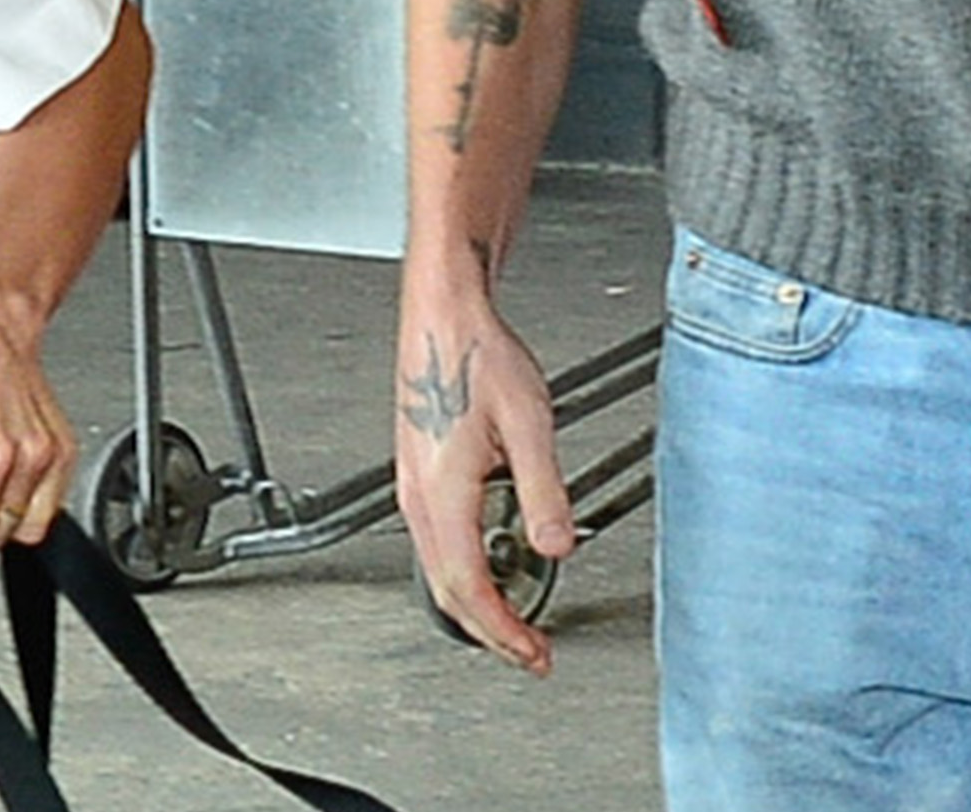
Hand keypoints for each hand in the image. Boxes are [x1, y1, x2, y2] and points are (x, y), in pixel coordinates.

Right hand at [394, 280, 574, 675]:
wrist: (443, 317)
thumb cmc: (477, 357)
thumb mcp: (529, 423)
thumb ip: (544, 491)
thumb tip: (558, 546)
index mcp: (443, 491)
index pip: (469, 586)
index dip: (503, 631)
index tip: (533, 652)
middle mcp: (418, 496)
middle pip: (447, 592)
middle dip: (490, 633)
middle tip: (529, 654)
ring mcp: (412, 488)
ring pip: (436, 571)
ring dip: (476, 607)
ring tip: (514, 623)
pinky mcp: (417, 477)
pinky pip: (435, 545)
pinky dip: (463, 575)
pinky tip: (490, 571)